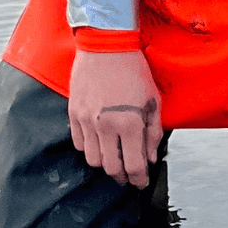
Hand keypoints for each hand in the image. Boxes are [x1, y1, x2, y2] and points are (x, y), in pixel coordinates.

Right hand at [68, 49, 162, 187]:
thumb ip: (153, 132)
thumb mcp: (153, 100)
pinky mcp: (74, 113)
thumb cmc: (133, 70)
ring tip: (113, 158)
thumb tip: (149, 157)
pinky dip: (89, 148)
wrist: (106, 45)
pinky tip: (99, 142)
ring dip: (104, 164)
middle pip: (111, 168)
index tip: (141, 182)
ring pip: (93, 160)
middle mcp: (107, 125)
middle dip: (122, 176)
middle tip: (128, 174)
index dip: (139, 179)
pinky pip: (79, 144)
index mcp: (130, 123)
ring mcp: (87, 120)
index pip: (134, 166)